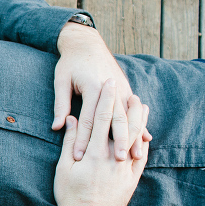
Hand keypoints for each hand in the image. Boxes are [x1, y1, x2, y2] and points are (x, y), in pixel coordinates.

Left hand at [52, 22, 151, 161]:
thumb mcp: (61, 81)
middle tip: (115, 162)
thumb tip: (58, 127)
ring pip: (129, 117)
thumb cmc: (70, 63)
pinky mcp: (127, 89)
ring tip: (134, 156)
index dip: (82, 140)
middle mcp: (110, 89)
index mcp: (93, 88)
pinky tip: (146, 140)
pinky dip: (141, 126)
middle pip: (114, 120)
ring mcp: (122, 89)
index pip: (87, 120)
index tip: (79, 158)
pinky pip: (135, 112)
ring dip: (132, 137)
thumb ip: (61, 104)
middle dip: (115, 142)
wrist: (87, 43)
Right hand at [54, 80, 148, 205]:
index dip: (105, 99)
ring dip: (139, 120)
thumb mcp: (63, 168)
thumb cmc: (68, 195)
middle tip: (129, 89)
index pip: (101, 119)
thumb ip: (69, 142)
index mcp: (93, 154)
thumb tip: (71, 119)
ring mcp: (125, 170)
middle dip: (127, 105)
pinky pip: (142, 157)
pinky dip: (143, 141)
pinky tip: (144, 131)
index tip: (108, 84)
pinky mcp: (132, 180)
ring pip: (136, 138)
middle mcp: (112, 159)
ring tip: (141, 105)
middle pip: (123, 125)